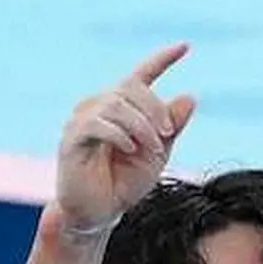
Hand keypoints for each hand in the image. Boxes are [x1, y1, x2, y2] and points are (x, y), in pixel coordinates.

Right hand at [55, 43, 195, 235]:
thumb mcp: (156, 156)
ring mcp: (82, 120)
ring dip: (141, 125)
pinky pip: (97, 124)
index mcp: (121, 109)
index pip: (141, 76)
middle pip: (130, 88)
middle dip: (154, 109)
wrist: (98, 216)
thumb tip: (190, 97)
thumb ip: (171, 129)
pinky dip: (119, 134)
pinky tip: (130, 149)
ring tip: (151, 150)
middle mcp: (99, 106)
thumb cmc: (123, 186)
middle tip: (167, 133)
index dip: (162, 59)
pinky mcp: (72, 139)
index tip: (185, 47)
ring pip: (116, 104)